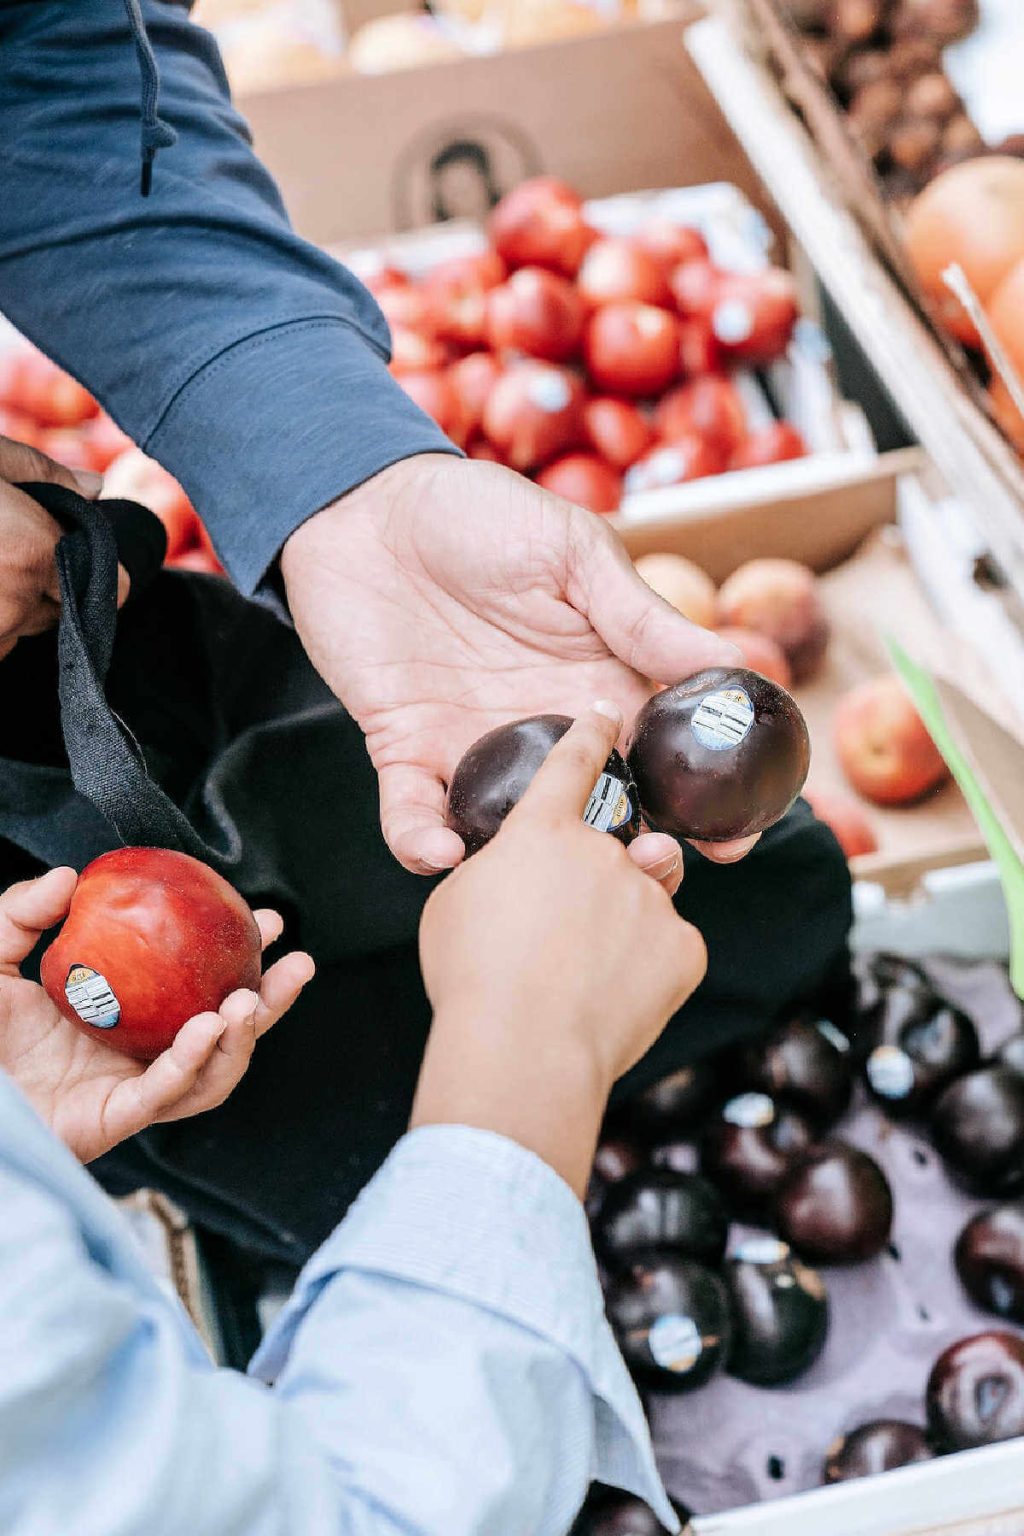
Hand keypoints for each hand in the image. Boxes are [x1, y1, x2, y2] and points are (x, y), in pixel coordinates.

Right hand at [0, 433, 123, 662]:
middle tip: (13, 546)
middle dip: (51, 582)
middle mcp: (16, 605)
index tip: (83, 555)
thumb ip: (43, 473)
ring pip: (28, 628)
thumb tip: (97, 486)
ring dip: (17, 605)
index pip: (111, 588)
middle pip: (67, 608)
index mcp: (32, 555)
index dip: (102, 571)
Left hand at [0, 867, 314, 1162]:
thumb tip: (73, 877)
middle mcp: (138, 1055)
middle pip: (224, 1034)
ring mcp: (130, 1091)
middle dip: (270, 1003)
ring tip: (251, 1001)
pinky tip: (208, 1029)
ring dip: (242, 1039)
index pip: (199, 987)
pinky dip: (192, 1064)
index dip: (239, 957)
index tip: (264, 920)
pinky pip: (165, 1095)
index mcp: (128, 1017)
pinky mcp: (112, 1121)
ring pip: (210, 1073)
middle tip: (296, 963)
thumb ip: (24, 912)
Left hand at [281, 454, 753, 875]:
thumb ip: (643, 618)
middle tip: (647, 878)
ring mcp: (476, 746)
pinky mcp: (405, 751)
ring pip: (513, 830)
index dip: (702, 800)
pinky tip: (441, 850)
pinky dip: (423, 841)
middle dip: (626, 853)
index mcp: (600, 681)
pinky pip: (415, 814)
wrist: (367, 505)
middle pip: (598, 811)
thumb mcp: (574, 555)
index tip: (735, 837)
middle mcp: (545, 727)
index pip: (663, 754)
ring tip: (546, 876)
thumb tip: (737, 663)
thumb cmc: (480, 514)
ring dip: (529, 863)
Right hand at [412, 701, 705, 1195]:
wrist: (523, 1052)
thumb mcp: (455, 906)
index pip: (571, 763)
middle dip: (602, 876)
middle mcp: (603, 850)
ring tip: (587, 970)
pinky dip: (647, 970)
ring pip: (647, 895)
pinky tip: (611, 1000)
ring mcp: (649, 895)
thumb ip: (494, 872)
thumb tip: (512, 875)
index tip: (606, 712)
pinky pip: (670, 948)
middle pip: (615, 846)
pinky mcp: (684, 948)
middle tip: (568, 927)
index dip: (590, 735)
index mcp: (541, 831)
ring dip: (625, 919)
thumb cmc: (471, 975)